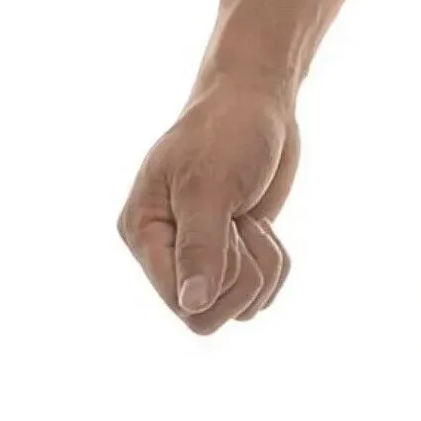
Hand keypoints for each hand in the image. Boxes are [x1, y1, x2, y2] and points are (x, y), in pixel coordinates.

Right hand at [117, 79, 298, 333]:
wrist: (257, 104)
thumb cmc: (226, 133)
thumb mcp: (210, 186)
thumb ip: (200, 247)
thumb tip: (192, 306)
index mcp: (144, 233)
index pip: (180, 302)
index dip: (218, 283)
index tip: (231, 231)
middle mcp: (167, 252)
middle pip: (207, 316)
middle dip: (244, 279)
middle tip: (246, 228)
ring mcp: (202, 256)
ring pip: (239, 308)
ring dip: (265, 271)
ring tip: (255, 225)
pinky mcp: (234, 255)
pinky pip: (259, 293)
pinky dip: (276, 267)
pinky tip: (264, 230)